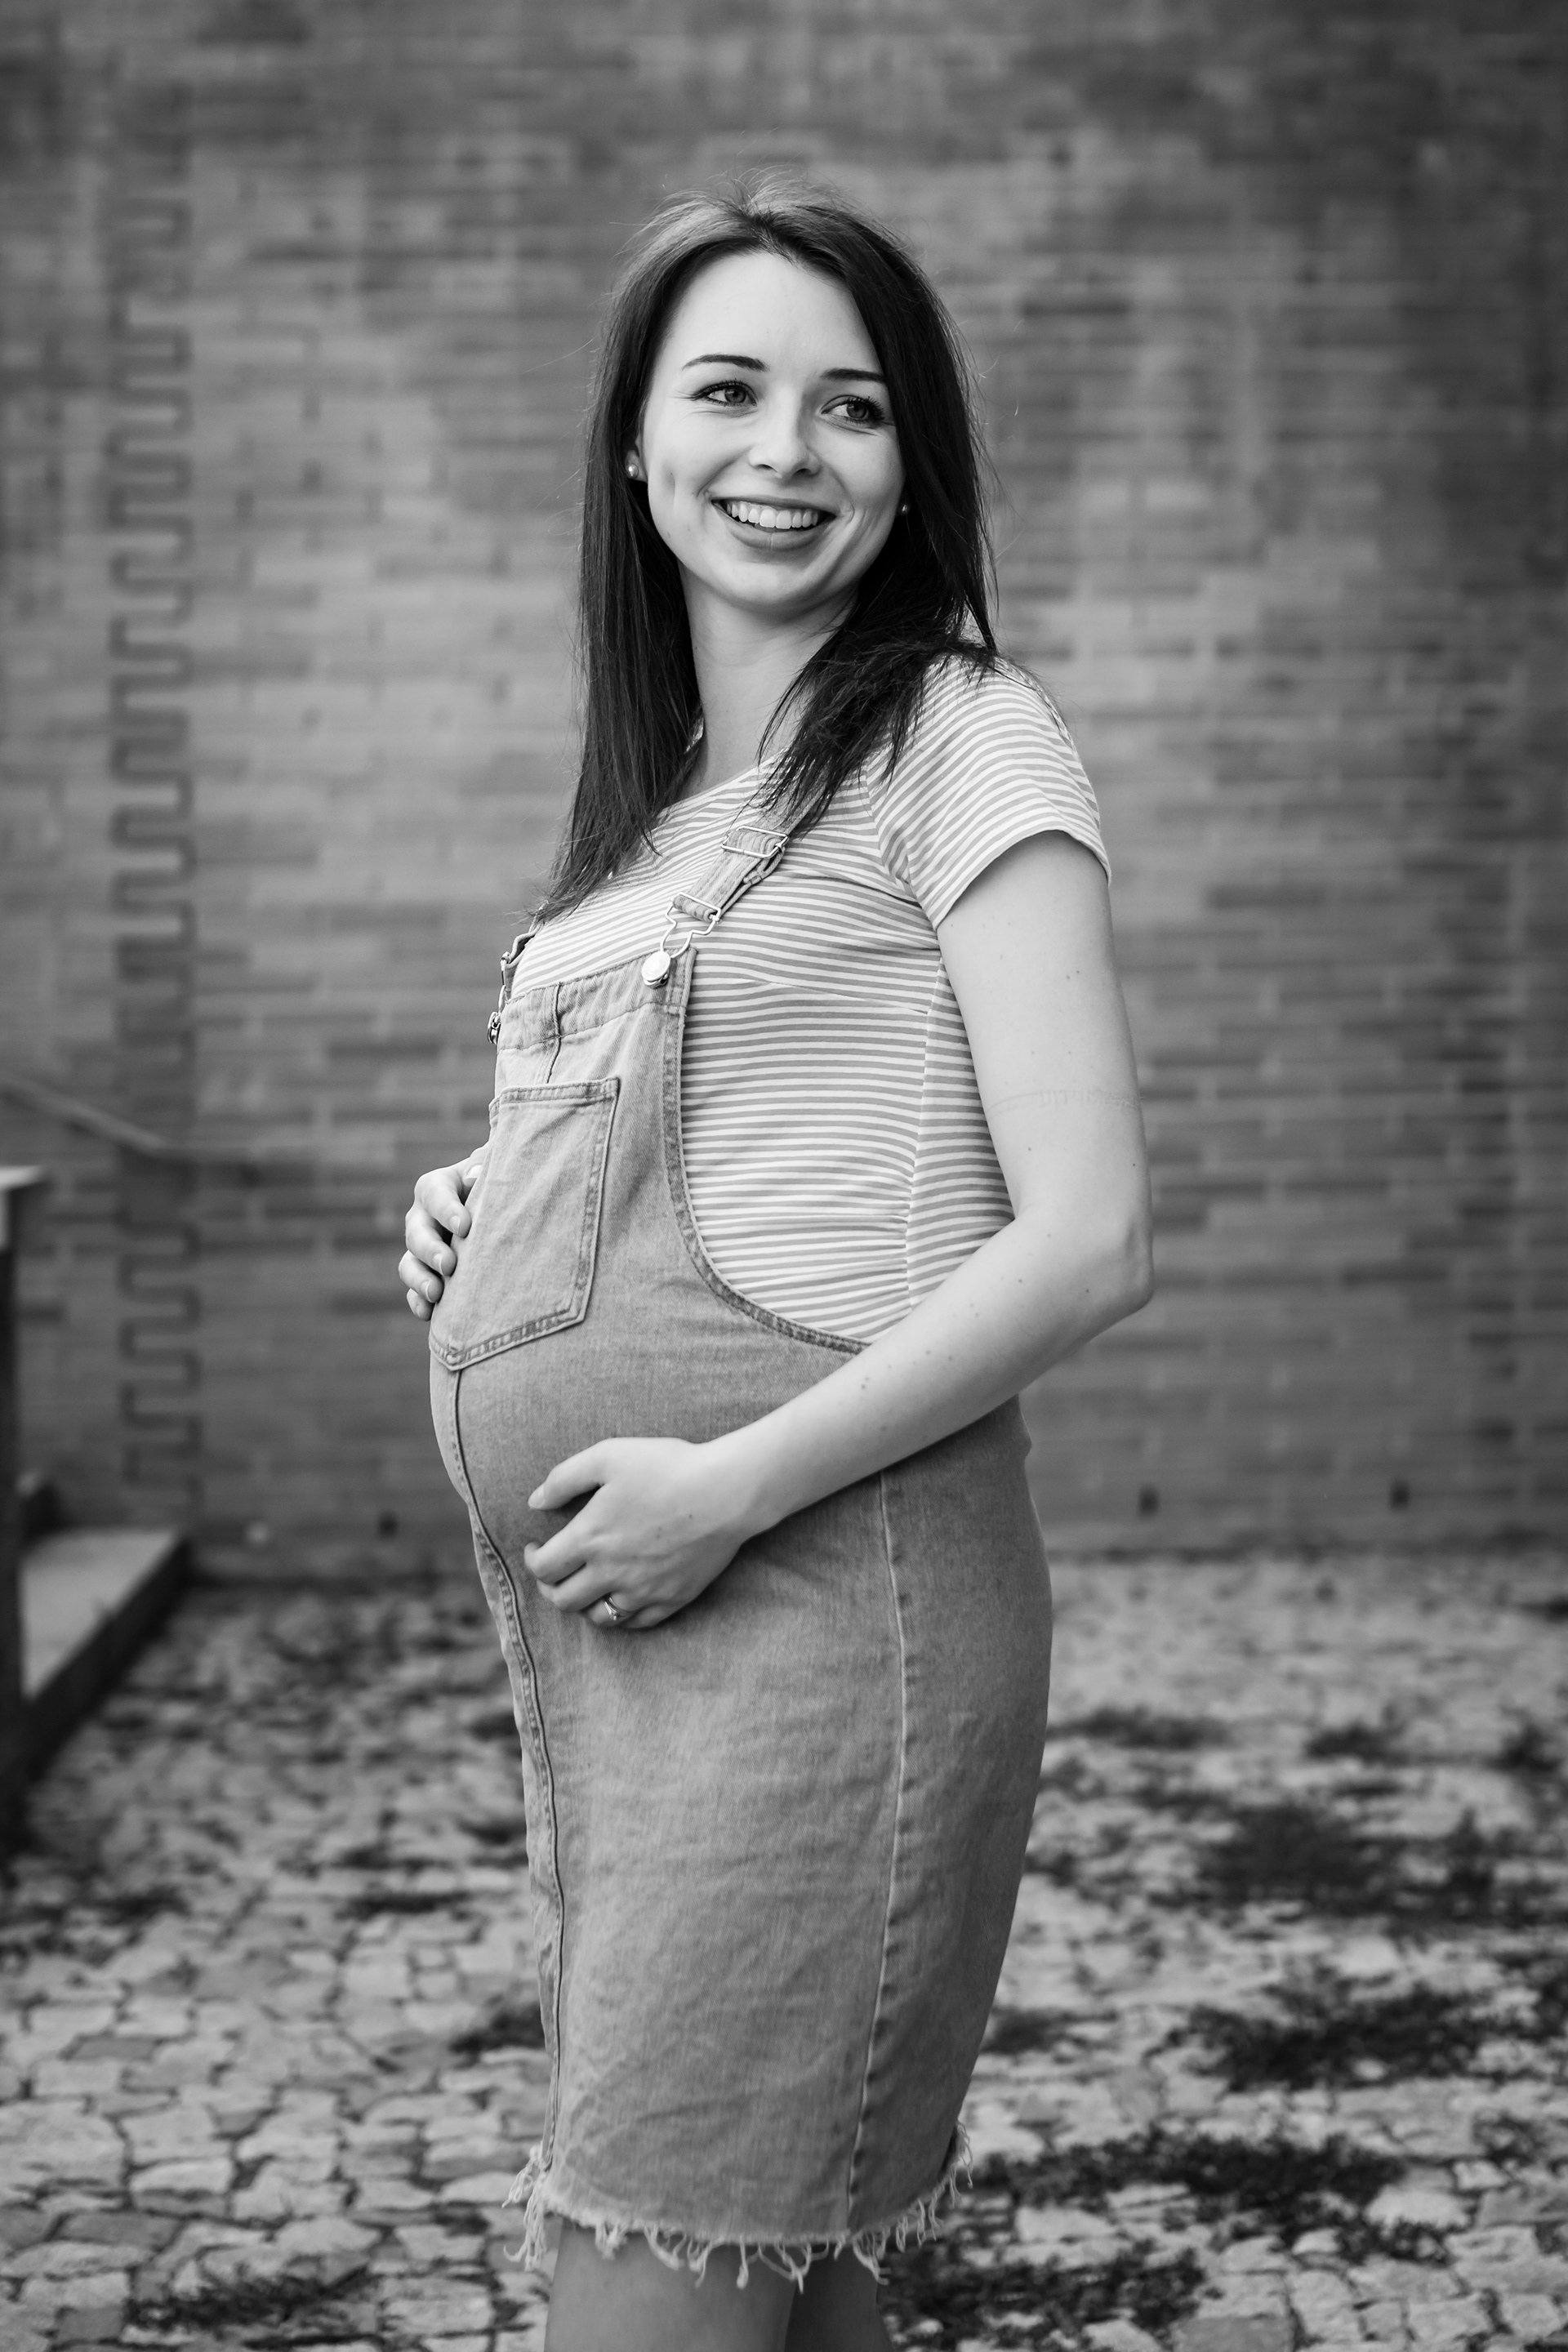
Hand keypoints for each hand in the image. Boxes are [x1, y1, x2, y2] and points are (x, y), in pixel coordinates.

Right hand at [398, 1148, 487, 1319]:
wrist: (503, 1211)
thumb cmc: (501, 1185)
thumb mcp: (496, 1171)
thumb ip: (486, 1168)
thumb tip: (475, 1175)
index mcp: (438, 1186)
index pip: (435, 1194)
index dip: (447, 1210)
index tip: (465, 1227)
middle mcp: (424, 1217)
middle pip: (417, 1232)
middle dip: (430, 1250)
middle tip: (449, 1265)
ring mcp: (422, 1249)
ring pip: (409, 1264)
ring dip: (419, 1279)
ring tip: (436, 1293)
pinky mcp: (427, 1275)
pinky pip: (414, 1292)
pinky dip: (418, 1303)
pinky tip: (429, 1313)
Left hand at [522, 1437, 758, 1630]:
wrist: (726, 1491)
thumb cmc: (668, 1467)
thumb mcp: (608, 1456)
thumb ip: (563, 1479)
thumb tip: (535, 1502)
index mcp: (590, 1539)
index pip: (543, 1569)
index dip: (531, 1561)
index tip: (535, 1548)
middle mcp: (611, 1573)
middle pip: (564, 1600)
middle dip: (550, 1587)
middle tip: (554, 1571)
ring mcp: (643, 1591)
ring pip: (599, 1618)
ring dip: (584, 1605)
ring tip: (587, 1586)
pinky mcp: (673, 1599)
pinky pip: (637, 1623)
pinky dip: (621, 1615)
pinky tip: (621, 1597)